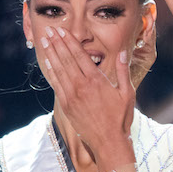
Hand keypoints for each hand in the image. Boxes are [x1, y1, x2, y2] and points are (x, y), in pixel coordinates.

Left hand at [40, 23, 135, 167]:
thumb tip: (122, 53)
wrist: (108, 142)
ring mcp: (72, 96)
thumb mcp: (127, 93)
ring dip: (51, 53)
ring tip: (45, 40)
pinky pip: (56, 84)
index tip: (62, 31)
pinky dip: (51, 71)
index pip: (80, 55)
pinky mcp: (66, 105)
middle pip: (66, 59)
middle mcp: (82, 86)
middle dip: (57, 42)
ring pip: (59, 69)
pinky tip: (48, 62)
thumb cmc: (120, 118)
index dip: (69, 41)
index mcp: (97, 80)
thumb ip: (123, 71)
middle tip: (50, 29)